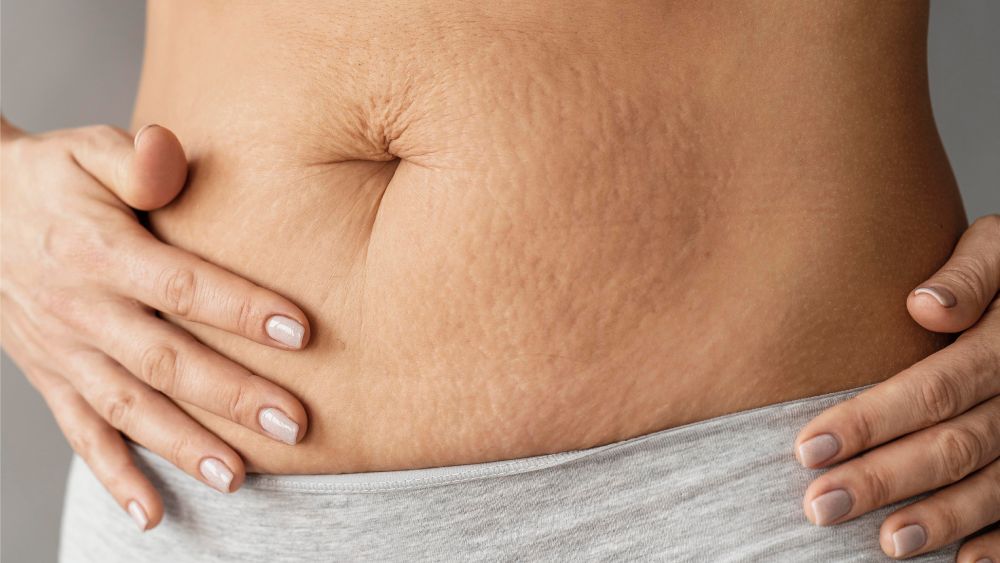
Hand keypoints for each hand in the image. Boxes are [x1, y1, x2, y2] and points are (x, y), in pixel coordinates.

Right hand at [1, 118, 311, 530]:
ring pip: (129, 409)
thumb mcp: (87, 148)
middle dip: (231, 396)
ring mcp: (63, 352)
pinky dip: (114, 477)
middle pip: (165, 360)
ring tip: (239, 478)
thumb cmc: (55, 178)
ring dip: (184, 447)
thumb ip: (136, 158)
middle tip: (294, 424)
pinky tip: (153, 514)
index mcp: (99, 251)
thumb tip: (170, 155)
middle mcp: (81, 309)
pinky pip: (81, 435)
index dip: (240, 308)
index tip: (301, 331)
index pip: (180, 283)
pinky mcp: (51, 378)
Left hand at [794, 214, 999, 560]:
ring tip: (885, 544)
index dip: (871, 420)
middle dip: (884, 479)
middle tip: (819, 507)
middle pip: (955, 444)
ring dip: (940, 519)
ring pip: (995, 485)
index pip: (935, 387)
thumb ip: (971, 274)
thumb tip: (924, 305)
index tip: (807, 448)